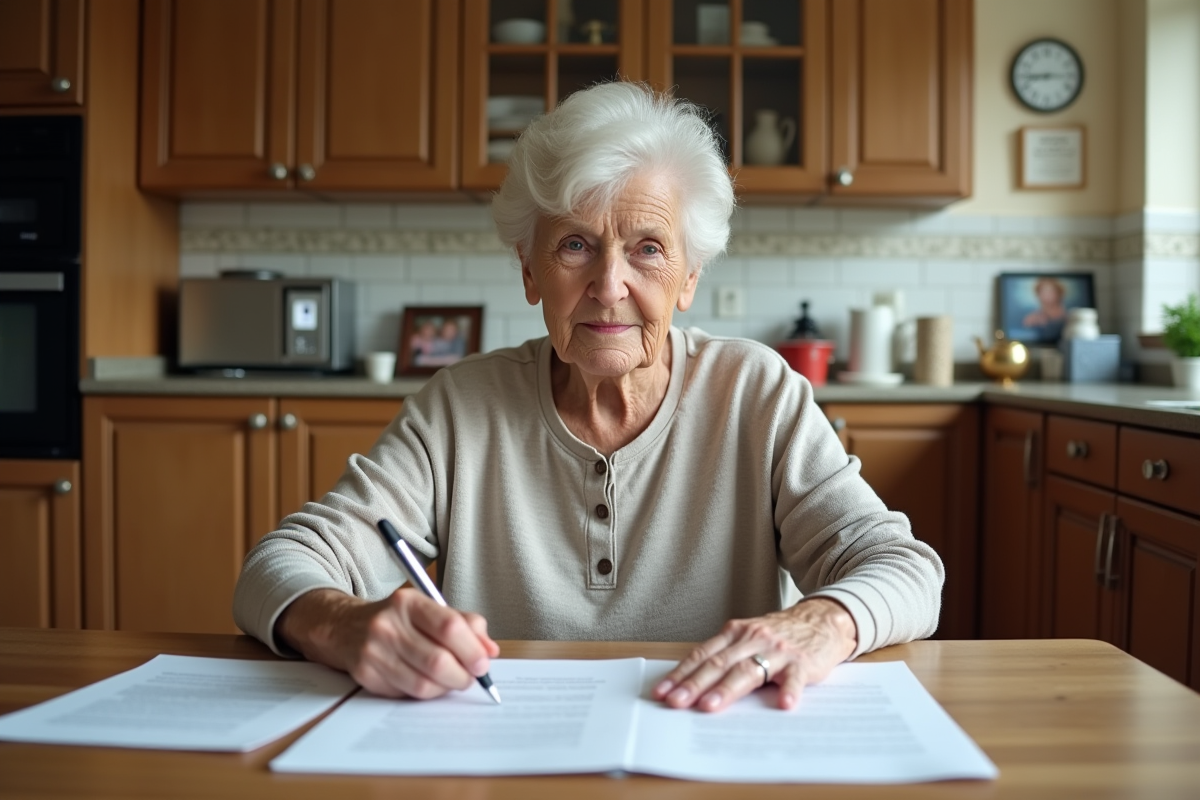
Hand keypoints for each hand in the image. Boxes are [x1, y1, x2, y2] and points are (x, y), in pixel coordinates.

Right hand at [276, 588, 499, 698]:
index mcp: (408, 602)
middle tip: (472, 677)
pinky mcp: (365, 675)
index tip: (483, 662)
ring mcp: (374, 651)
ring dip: (446, 688)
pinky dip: (426, 693)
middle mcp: (388, 625)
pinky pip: (406, 694)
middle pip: (438, 661)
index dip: (472, 649)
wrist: (345, 627)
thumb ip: (465, 624)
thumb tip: (490, 650)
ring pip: (423, 684)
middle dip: (463, 675)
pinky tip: (430, 683)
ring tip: (453, 681)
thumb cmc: (398, 619)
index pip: (449, 626)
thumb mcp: (429, 609)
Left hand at [652, 598, 856, 712]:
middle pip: (719, 663)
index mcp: (735, 633)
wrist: (823, 619)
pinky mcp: (802, 662)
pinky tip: (783, 704)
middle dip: (694, 684)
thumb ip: (726, 656)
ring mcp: (777, 650)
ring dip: (727, 689)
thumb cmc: (779, 635)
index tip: (662, 691)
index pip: (702, 655)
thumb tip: (693, 686)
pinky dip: (789, 690)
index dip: (681, 674)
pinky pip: (794, 677)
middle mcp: (752, 639)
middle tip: (676, 702)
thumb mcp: (748, 638)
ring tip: (711, 706)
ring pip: (748, 670)